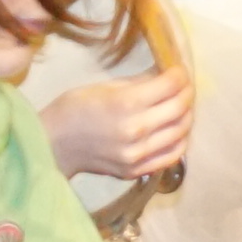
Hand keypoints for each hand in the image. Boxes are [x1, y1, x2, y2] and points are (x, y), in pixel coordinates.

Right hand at [41, 68, 195, 182]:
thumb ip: (140, 84)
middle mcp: (137, 130)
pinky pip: (172, 155)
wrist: (54, 144)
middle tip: (184, 86)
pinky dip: (180, 139)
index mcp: (126, 104)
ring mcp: (138, 154)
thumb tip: (165, 76)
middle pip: (180, 108)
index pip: (170, 86)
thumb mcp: (106, 87)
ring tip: (181, 105)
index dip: (180, 74)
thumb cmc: (75, 108)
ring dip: (187, 115)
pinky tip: (175, 129)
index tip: (179, 70)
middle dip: (187, 92)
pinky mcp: (137, 170)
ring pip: (181, 132)